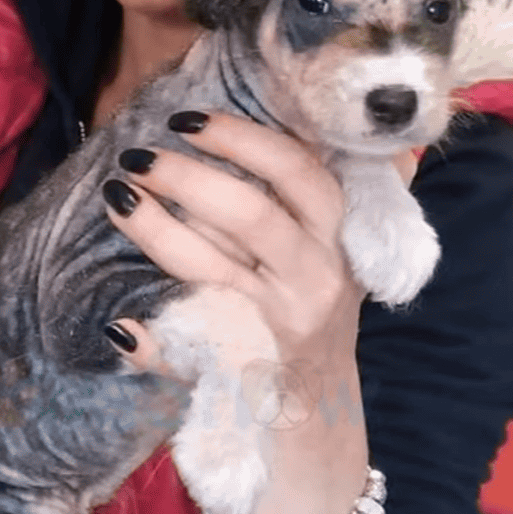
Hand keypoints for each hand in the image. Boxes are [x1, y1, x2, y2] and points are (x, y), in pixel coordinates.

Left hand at [104, 111, 363, 371]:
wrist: (318, 395)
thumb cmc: (315, 293)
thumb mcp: (343, 240)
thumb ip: (349, 184)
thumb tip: (396, 137)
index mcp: (337, 233)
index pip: (294, 170)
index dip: (239, 138)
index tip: (186, 119)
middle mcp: (314, 275)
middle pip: (251, 215)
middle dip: (186, 177)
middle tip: (137, 156)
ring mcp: (278, 322)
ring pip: (210, 268)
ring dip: (155, 229)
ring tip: (117, 196)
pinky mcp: (244, 362)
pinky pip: (192, 345)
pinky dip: (152, 338)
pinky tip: (119, 322)